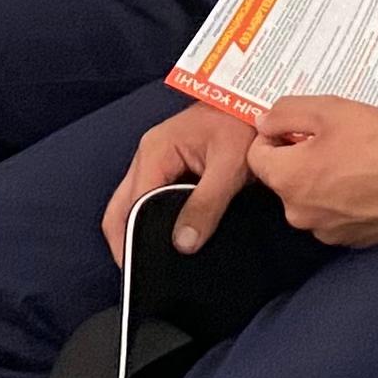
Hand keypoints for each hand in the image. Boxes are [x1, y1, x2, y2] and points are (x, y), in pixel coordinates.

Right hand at [105, 101, 258, 263]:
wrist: (256, 102)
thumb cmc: (242, 126)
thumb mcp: (229, 167)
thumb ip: (206, 204)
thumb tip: (183, 244)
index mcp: (155, 152)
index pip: (131, 206)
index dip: (131, 239)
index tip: (139, 271)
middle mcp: (148, 155)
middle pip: (122, 206)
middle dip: (126, 240)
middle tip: (142, 275)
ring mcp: (156, 159)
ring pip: (133, 202)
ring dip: (138, 230)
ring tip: (153, 263)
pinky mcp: (168, 165)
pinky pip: (150, 197)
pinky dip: (151, 219)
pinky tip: (166, 239)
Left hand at [249, 94, 377, 246]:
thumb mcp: (326, 109)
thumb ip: (283, 113)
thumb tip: (263, 123)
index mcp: (288, 181)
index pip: (256, 157)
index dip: (273, 137)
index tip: (298, 128)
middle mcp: (300, 214)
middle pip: (282, 181)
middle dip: (297, 160)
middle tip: (331, 140)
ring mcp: (328, 232)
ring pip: (309, 200)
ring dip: (320, 182)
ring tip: (354, 160)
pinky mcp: (353, 241)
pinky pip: (334, 216)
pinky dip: (342, 200)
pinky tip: (367, 182)